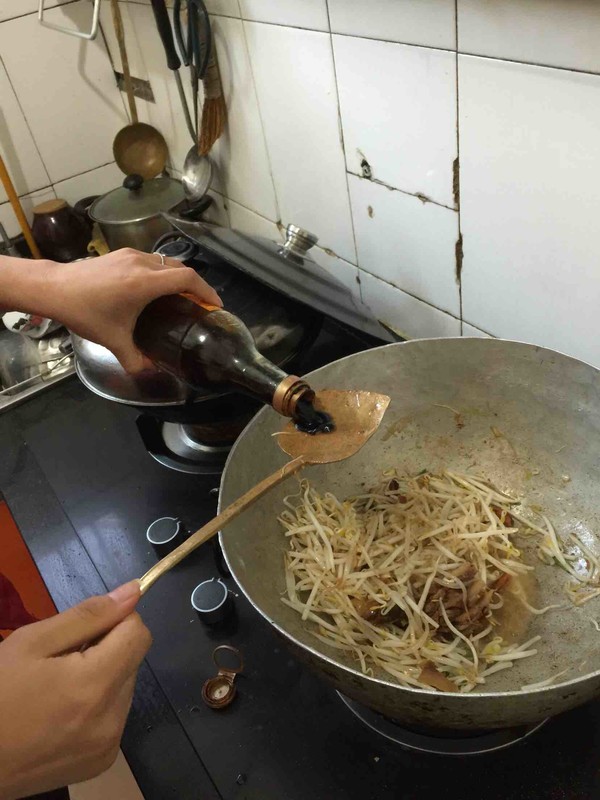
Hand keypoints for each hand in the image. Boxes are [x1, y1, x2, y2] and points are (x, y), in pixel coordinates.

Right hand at [0, 581, 150, 799]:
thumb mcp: (33, 643)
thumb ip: (88, 616)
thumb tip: (133, 592)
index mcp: (96, 685)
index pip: (138, 633)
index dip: (116, 621)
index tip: (85, 628)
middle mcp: (112, 719)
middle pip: (133, 660)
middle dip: (107, 649)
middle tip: (62, 659)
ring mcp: (108, 744)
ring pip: (125, 687)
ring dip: (104, 677)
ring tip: (59, 687)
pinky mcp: (101, 761)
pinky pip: (115, 715)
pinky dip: (97, 705)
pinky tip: (62, 710)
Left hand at [43, 248, 221, 372]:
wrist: (53, 287)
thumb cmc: (84, 311)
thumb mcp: (112, 340)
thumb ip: (134, 359)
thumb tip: (148, 371)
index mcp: (145, 283)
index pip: (188, 279)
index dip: (207, 291)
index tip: (215, 305)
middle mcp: (142, 263)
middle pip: (180, 269)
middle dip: (195, 286)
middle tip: (200, 305)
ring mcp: (130, 255)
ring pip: (165, 262)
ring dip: (177, 277)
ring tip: (181, 297)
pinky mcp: (120, 254)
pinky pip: (151, 260)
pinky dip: (161, 273)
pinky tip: (155, 289)